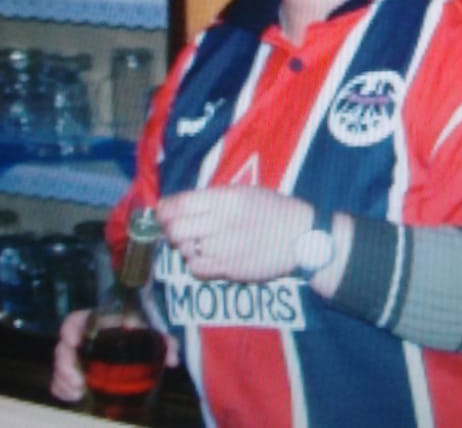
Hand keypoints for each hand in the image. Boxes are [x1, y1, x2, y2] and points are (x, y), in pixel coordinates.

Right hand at [49, 307, 179, 402]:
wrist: (140, 348)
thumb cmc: (144, 337)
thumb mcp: (155, 337)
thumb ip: (166, 344)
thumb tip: (174, 360)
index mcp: (100, 324)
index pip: (78, 319)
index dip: (71, 327)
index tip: (72, 340)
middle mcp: (85, 339)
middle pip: (64, 347)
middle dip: (65, 364)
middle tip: (77, 381)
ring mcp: (79, 357)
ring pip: (61, 365)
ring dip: (63, 379)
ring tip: (77, 392)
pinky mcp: (77, 373)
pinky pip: (60, 379)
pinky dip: (61, 388)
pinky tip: (72, 396)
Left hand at [157, 186, 311, 282]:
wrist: (300, 237)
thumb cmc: (273, 210)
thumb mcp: (244, 193)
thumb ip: (212, 198)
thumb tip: (177, 206)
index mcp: (226, 199)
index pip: (180, 204)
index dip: (164, 209)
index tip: (161, 211)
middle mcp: (222, 223)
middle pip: (176, 229)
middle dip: (170, 229)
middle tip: (174, 229)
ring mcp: (225, 248)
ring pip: (185, 250)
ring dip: (184, 246)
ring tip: (196, 241)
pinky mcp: (229, 269)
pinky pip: (196, 268)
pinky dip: (194, 262)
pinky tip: (205, 255)